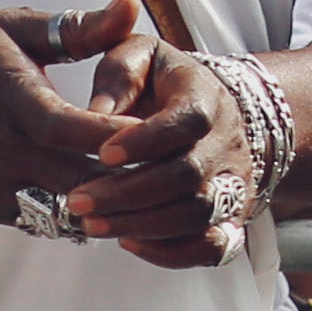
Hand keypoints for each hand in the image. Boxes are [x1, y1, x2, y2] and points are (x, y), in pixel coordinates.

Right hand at [0, 0, 141, 224]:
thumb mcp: (9, 26)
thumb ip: (77, 27)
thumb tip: (131, 5)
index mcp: (11, 99)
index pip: (73, 128)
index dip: (118, 136)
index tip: (158, 133)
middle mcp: (1, 151)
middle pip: (80, 182)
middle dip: (126, 182)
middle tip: (171, 170)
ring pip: (66, 213)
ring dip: (106, 205)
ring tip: (144, 190)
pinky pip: (44, 221)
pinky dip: (77, 213)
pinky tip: (106, 198)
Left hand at [65, 43, 257, 270]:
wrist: (208, 108)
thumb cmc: (162, 83)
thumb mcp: (139, 57)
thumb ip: (118, 75)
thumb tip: (95, 112)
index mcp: (205, 97)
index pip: (188, 121)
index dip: (147, 141)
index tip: (104, 154)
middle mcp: (226, 143)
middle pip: (188, 177)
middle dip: (129, 194)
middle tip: (78, 201)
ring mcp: (233, 183)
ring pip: (197, 216)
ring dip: (142, 225)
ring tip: (92, 224)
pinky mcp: (230, 216)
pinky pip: (212, 247)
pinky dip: (172, 253)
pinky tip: (129, 242)